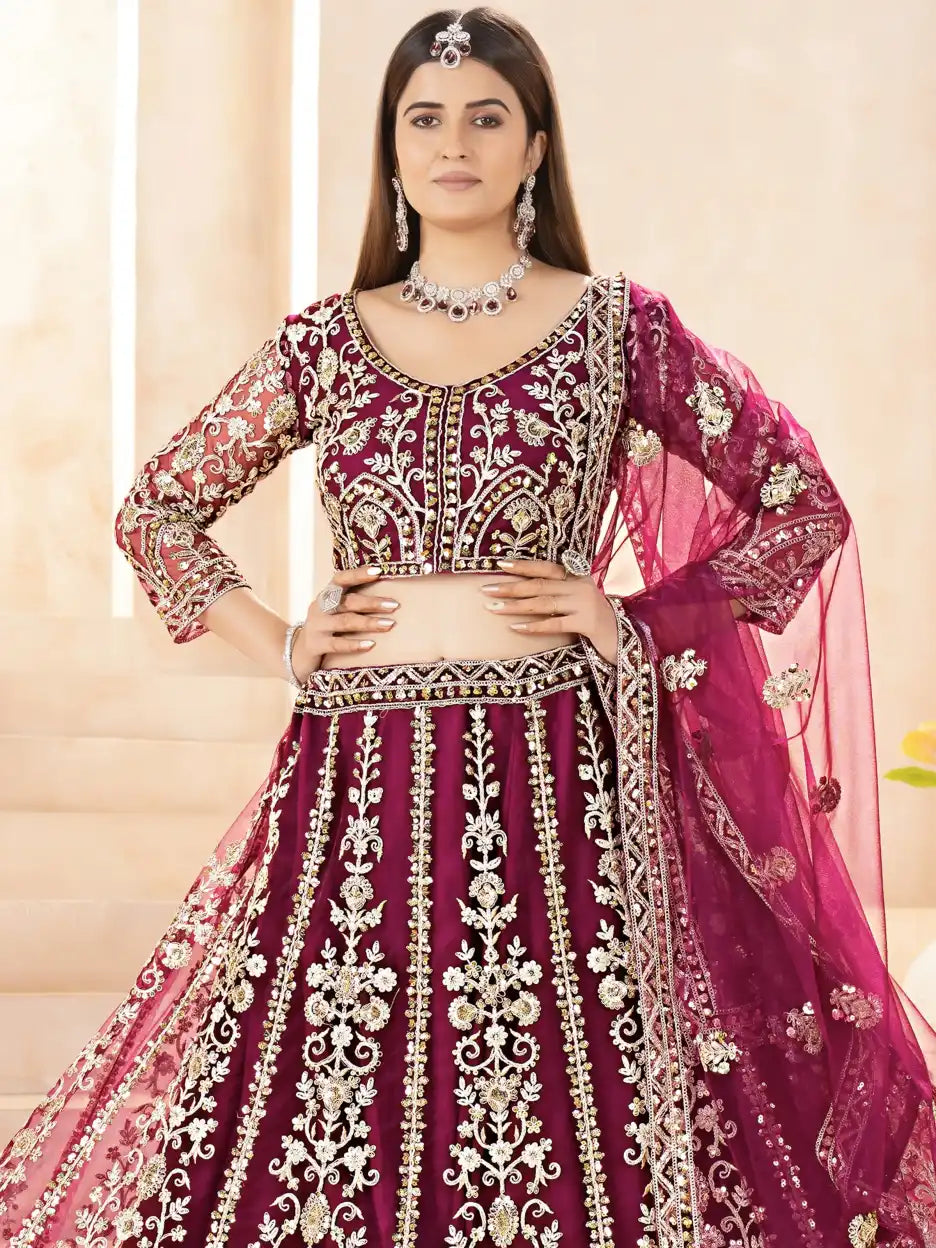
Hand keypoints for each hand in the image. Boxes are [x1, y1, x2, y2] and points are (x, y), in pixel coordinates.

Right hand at [291, 565, 398, 679]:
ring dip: (369, 622)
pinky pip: (337, 644)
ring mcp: (316, 626)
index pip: (341, 579)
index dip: (358, 574)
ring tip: (390, 624)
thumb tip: (389, 597)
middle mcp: (320, 607)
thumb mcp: (334, 612)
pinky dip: (355, 644)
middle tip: (394, 604)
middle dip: (372, 602)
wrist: (297, 653)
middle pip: (348, 601)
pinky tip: (371, 644)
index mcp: (326, 595)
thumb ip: (352, 602)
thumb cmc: (327, 629)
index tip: (379, 571)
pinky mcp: (316, 645)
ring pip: (345, 621)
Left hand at [479, 558, 617, 664]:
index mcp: (578, 577)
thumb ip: (559, 592)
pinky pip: (555, 623)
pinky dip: (534, 626)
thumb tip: (523, 590)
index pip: (546, 567)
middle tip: (486, 589)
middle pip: (540, 585)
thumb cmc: (595, 621)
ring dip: (515, 606)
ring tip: (493, 607)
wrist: (624, 639)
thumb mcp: (579, 601)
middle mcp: (581, 586)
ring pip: (543, 603)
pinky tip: (515, 627)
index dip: (523, 566)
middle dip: (510, 587)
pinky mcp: (587, 623)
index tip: (500, 564)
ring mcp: (585, 604)